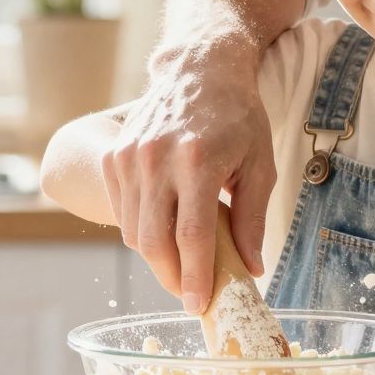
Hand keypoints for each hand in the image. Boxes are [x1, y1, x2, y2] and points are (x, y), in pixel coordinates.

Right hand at [102, 38, 275, 313]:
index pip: (192, 236)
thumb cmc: (237, 117)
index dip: (195, 277)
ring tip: (181, 265)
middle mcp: (157, 159)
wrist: (199, 70)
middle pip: (154, 241)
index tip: (199, 305)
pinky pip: (122, 212)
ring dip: (157, 258)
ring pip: (134, 231)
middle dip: (172, 278)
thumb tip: (252, 267)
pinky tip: (164, 232)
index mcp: (197, 161)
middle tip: (190, 294)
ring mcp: (129, 157)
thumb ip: (252, 219)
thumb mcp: (260, 164)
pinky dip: (141, 231)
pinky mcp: (115, 157)